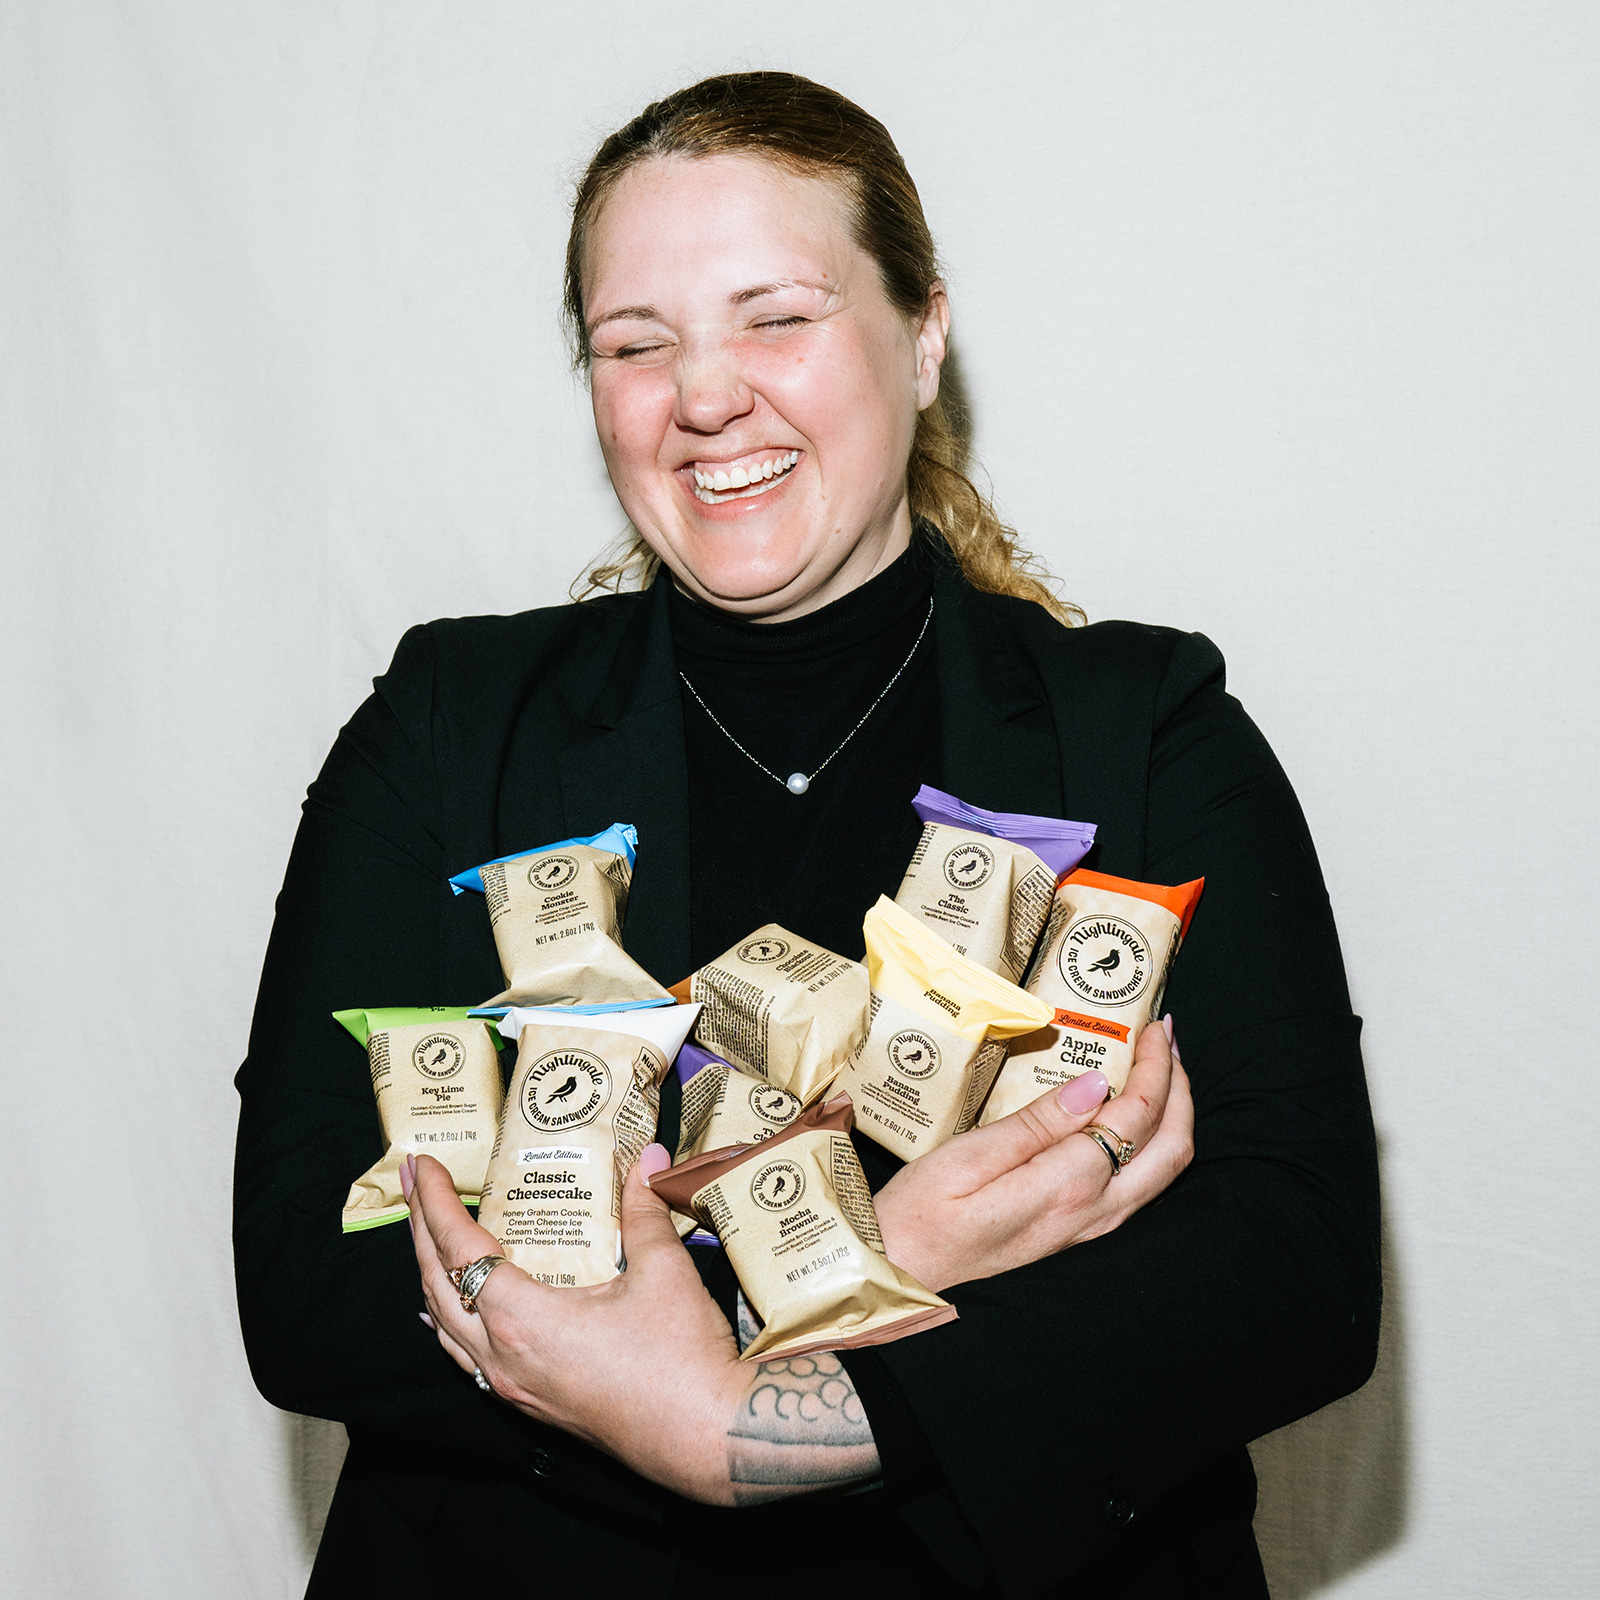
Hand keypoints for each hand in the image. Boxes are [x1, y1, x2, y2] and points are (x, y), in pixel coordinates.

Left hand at [402, 1147, 881, 1503]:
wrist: (703, 1436)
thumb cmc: (680, 1358)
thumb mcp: (664, 1270)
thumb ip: (644, 1210)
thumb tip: (647, 1158)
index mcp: (523, 1318)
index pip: (460, 1248)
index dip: (435, 1202)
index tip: (422, 1164)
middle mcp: (503, 1355)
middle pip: (437, 1283)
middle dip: (419, 1228)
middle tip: (412, 1181)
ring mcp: (513, 1385)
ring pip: (446, 1323)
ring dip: (430, 1272)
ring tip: (426, 1233)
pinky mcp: (530, 1403)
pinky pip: (466, 1357)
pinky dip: (449, 1321)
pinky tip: (447, 1312)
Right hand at [873, 1017, 1193, 1291]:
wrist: (903, 1279)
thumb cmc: (920, 1218)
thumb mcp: (969, 1157)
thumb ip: (1038, 1123)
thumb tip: (1097, 1084)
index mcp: (1069, 1184)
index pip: (1137, 1114)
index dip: (1155, 1065)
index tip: (1153, 1026)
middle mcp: (1093, 1212)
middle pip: (1171, 1147)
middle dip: (1180, 1086)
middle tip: (1168, 1039)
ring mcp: (1090, 1230)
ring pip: (1163, 1171)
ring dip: (1171, 1115)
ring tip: (1159, 1069)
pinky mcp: (1078, 1235)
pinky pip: (1139, 1186)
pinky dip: (1150, 1142)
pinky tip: (1128, 1117)